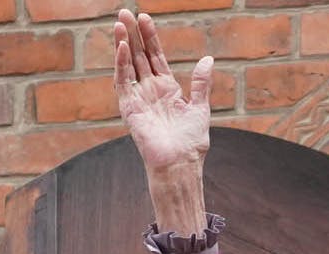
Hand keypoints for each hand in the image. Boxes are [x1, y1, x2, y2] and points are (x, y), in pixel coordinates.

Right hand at [113, 9, 211, 173]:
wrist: (181, 163)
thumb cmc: (191, 141)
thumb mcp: (200, 107)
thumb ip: (201, 83)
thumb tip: (208, 59)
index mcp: (168, 89)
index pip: (156, 57)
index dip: (151, 38)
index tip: (145, 18)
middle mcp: (151, 91)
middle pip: (140, 56)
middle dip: (134, 34)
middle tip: (125, 12)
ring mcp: (139, 98)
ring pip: (129, 65)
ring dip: (124, 44)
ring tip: (120, 23)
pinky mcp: (130, 108)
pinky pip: (123, 82)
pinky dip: (122, 65)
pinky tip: (123, 47)